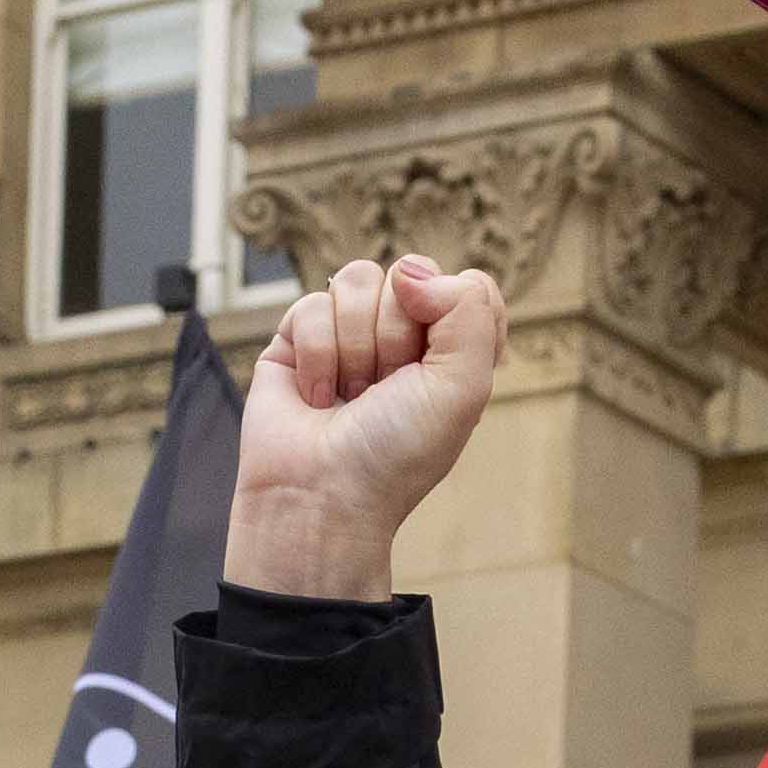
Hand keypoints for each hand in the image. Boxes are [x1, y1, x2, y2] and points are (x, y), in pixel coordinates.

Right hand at [224, 256, 500, 602]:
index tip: (437, 363)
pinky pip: (311, 303)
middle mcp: (401, 339)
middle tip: (385, 390)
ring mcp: (347, 335)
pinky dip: (316, 355)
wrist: (323, 496)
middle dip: (397, 335)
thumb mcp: (464, 386)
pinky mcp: (297, 338)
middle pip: (410, 273)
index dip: (453, 310)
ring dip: (355, 346)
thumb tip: (410, 271)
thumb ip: (469, 308)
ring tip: (350, 395)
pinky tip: (316, 396)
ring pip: (358, 279)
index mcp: (449, 351)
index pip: (467, 284)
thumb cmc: (396, 456)